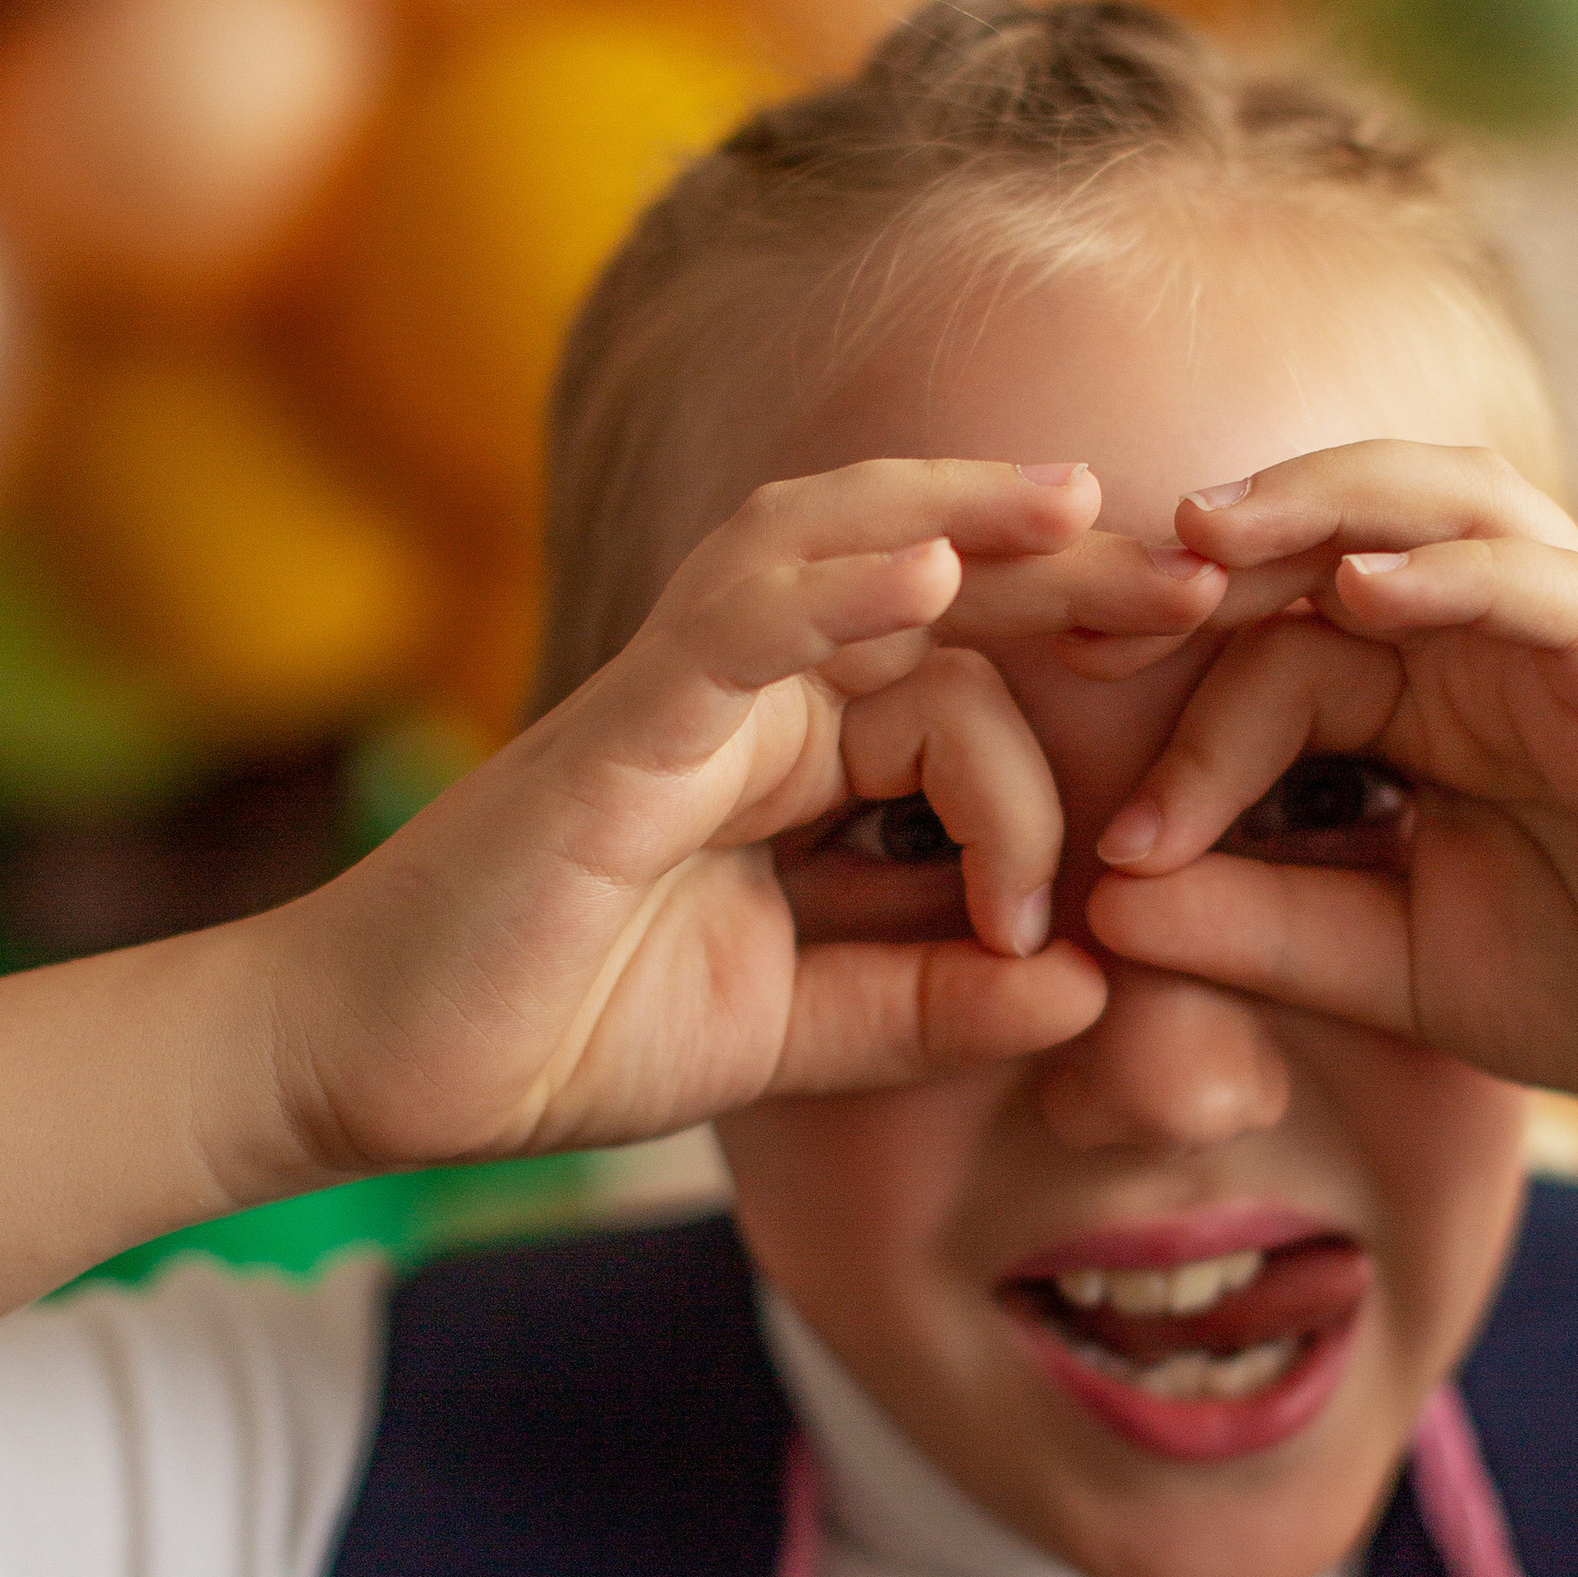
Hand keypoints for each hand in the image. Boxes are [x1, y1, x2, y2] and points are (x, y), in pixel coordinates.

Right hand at [261, 460, 1120, 1171]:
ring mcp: (673, 696)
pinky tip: (931, 569)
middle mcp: (739, 697)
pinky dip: (828, 584)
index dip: (1060, 762)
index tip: (1134, 857)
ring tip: (1084, 506)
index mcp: (787, 757)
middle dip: (1068, 573)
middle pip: (925, 590)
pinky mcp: (611, 727)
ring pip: (832, 557)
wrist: (365, 1070)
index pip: (957, 699)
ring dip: (964, 521)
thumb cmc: (555, 1032)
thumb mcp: (789, 1033)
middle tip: (1212, 573)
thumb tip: (1091, 992)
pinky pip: (731, 623)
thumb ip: (928, 1005)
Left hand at [1084, 442, 1577, 1157]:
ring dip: (1316, 502)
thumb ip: (1250, 929)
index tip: (1098, 846)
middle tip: (1083, 602)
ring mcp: (1565, 643)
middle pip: (1328, 540)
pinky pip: (1544, 584)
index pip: (1267, 659)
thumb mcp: (1381, 965)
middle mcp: (1481, 644)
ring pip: (1439, 503)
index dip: (1172, 729)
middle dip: (1204, 560)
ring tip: (1205, 530)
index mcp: (1416, 700)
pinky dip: (1454, 568)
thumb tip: (1092, 908)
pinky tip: (1361, 588)